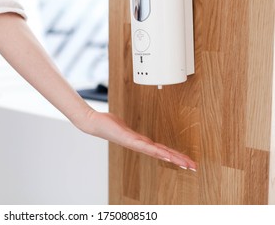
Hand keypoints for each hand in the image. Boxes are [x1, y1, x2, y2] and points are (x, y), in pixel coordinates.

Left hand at [77, 110, 196, 170]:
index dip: (176, 157)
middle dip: (179, 160)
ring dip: (171, 158)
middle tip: (193, 166)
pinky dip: (155, 151)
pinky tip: (164, 155)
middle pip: (164, 154)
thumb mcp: (127, 130)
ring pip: (157, 152)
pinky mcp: (128, 139)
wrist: (94, 123)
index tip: (188, 162)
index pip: (162, 151)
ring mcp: (134, 143)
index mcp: (141, 143)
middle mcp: (139, 145)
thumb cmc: (109, 124)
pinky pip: (145, 146)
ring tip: (184, 163)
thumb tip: (143, 138)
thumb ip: (136, 135)